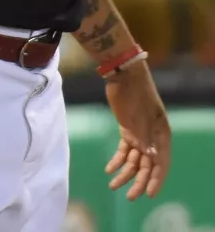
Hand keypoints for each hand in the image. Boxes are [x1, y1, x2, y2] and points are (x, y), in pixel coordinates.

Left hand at [104, 59, 171, 199]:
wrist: (124, 74)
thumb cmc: (135, 93)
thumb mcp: (141, 116)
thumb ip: (145, 136)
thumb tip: (150, 158)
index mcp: (162, 135)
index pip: (161, 164)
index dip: (156, 180)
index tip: (149, 194)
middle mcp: (153, 138)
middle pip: (147, 165)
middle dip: (139, 182)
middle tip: (129, 197)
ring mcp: (140, 134)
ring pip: (134, 160)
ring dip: (125, 174)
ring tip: (113, 185)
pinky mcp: (127, 129)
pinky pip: (124, 150)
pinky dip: (117, 161)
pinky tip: (109, 169)